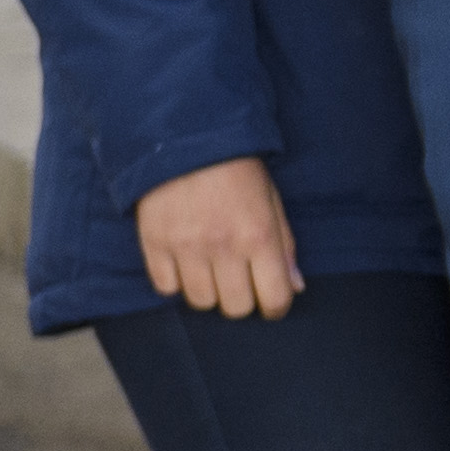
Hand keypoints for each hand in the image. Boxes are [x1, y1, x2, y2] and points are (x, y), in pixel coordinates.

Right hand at [135, 157, 303, 319]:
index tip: (271, 303)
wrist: (185, 142)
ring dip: (209, 293)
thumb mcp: (272, 201)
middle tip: (240, 283)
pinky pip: (166, 288)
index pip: (274, 297)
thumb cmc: (237, 172)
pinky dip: (176, 283)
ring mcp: (185, 248)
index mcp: (259, 235)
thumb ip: (284, 246)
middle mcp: (223, 247)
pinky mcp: (154, 245)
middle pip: (235, 307)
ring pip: (200, 302)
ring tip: (211, 271)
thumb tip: (295, 287)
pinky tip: (184, 264)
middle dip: (242, 301)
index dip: (276, 308)